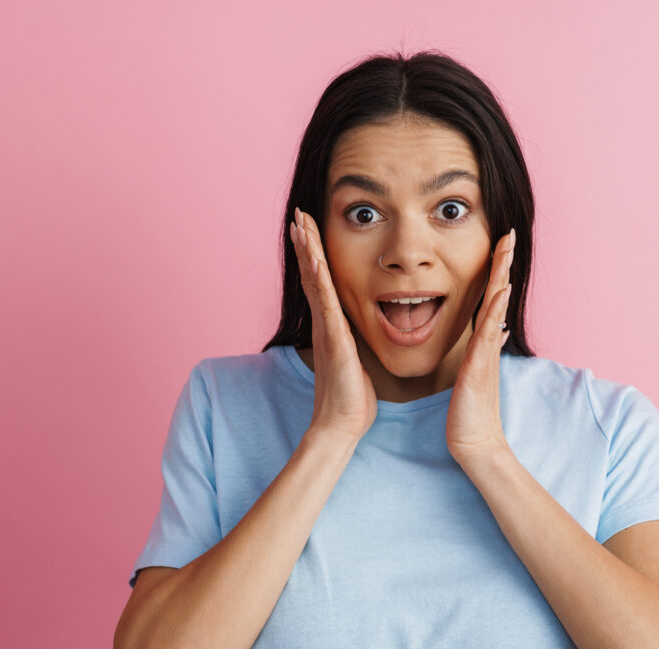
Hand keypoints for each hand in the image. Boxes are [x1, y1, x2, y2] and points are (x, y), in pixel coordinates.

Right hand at [290, 207, 377, 444]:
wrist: (341, 424)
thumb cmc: (351, 397)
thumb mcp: (355, 359)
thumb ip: (354, 342)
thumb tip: (360, 332)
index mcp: (331, 324)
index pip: (320, 280)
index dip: (314, 252)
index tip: (309, 226)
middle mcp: (324, 321)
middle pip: (311, 273)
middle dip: (305, 242)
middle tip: (298, 213)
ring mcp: (327, 329)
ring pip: (314, 282)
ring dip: (308, 251)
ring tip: (300, 224)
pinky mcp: (334, 340)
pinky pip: (326, 305)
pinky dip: (320, 281)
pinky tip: (317, 261)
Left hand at [446, 228, 515, 465]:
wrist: (474, 444)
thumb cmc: (469, 413)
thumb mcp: (474, 374)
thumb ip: (485, 350)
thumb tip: (496, 328)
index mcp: (483, 343)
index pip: (489, 298)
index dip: (495, 271)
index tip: (499, 243)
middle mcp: (488, 344)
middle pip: (498, 294)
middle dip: (503, 263)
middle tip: (509, 232)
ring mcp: (486, 354)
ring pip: (495, 307)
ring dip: (501, 276)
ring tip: (507, 248)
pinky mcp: (479, 368)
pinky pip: (488, 334)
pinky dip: (495, 311)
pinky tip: (501, 291)